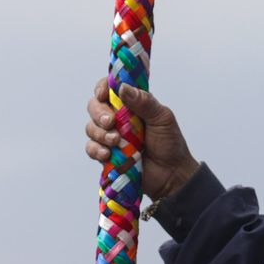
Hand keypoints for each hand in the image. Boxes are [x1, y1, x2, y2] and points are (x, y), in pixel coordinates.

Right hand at [84, 78, 199, 200]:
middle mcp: (118, 118)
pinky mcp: (107, 154)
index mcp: (132, 104)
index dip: (102, 88)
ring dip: (100, 133)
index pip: (110, 89)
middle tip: (111, 122)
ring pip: (91, 127)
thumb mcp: (162, 118)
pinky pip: (91, 148)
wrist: (171, 175)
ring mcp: (111, 136)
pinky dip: (96, 149)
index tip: (103, 94)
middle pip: (95, 106)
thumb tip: (123, 87)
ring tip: (116, 141)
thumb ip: (144, 102)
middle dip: (99, 113)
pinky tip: (107, 154)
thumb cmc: (170, 144)